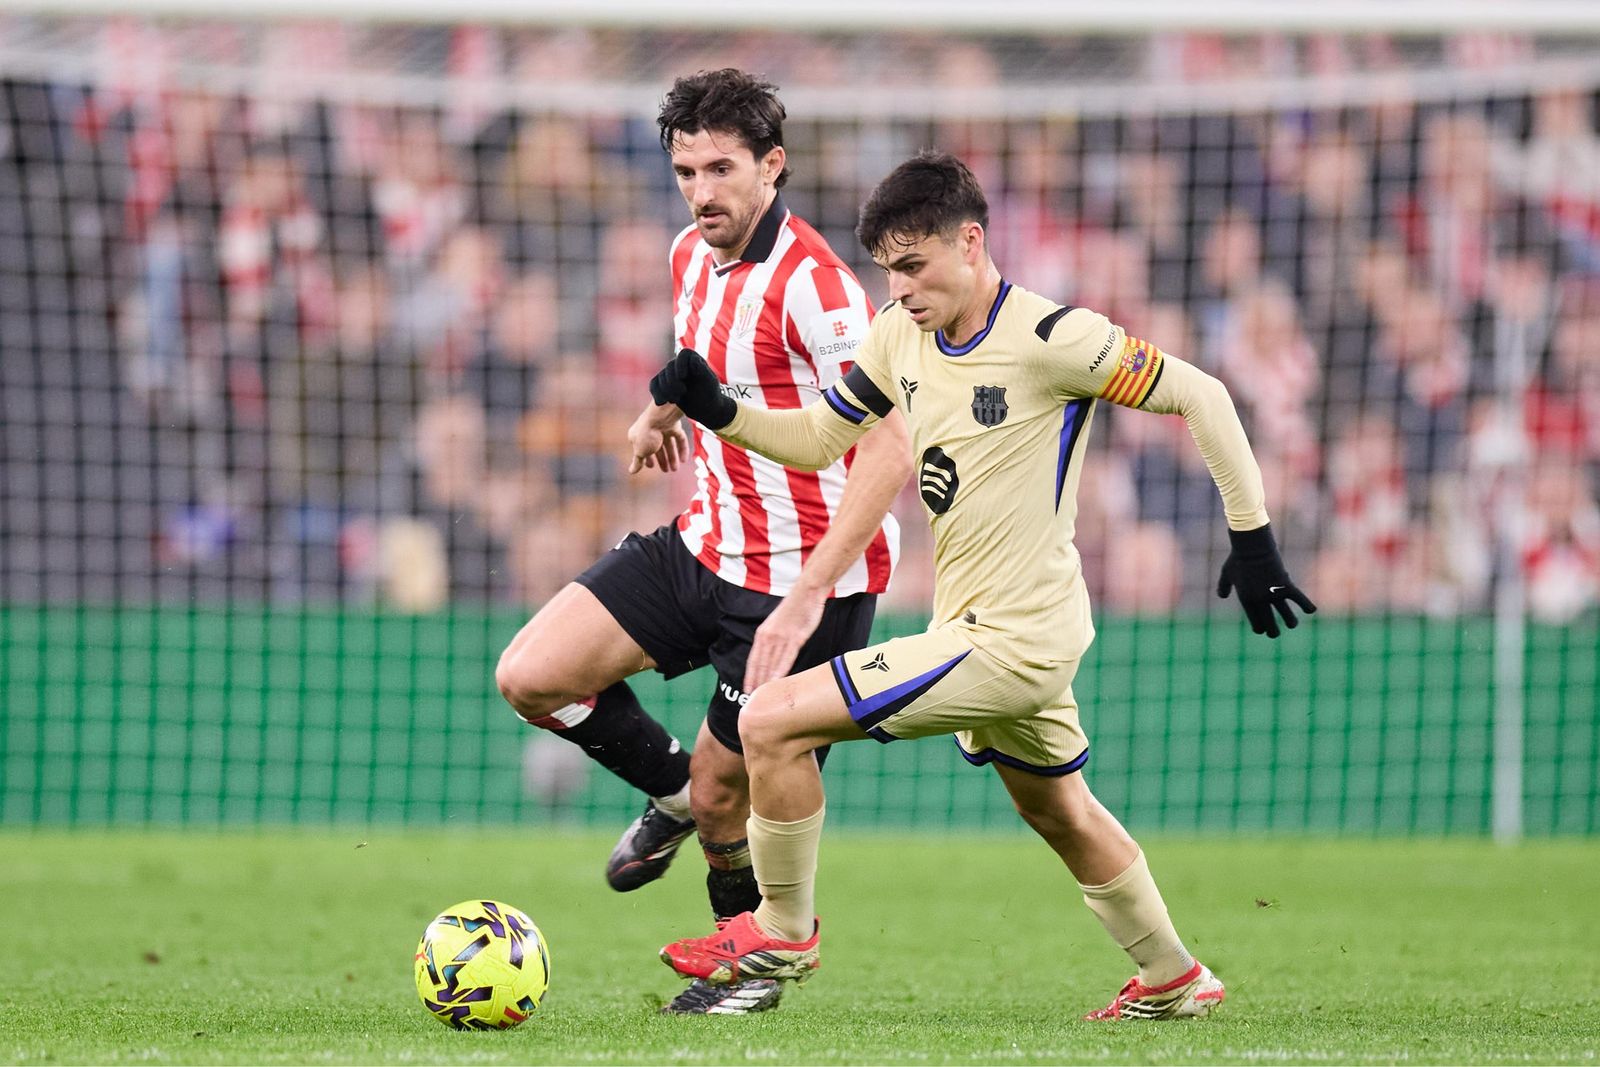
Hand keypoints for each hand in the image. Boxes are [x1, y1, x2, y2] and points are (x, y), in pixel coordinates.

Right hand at [627, 403, 689, 473]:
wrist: (660, 416)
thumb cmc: (647, 433)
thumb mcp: (640, 451)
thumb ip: (637, 462)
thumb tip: (631, 471)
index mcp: (638, 436)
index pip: (643, 449)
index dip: (647, 458)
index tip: (651, 466)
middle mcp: (651, 431)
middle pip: (658, 447)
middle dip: (662, 460)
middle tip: (666, 470)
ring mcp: (663, 428)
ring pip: (669, 444)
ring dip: (672, 457)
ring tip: (675, 469)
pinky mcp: (675, 426)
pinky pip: (680, 438)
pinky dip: (682, 449)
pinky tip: (684, 460)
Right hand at [649, 349, 735, 429]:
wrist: (706, 409)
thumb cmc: (711, 394)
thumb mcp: (710, 382)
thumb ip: (703, 370)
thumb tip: (694, 359)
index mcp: (694, 359)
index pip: (683, 355)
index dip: (680, 364)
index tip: (683, 377)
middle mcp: (681, 364)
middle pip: (669, 366)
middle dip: (673, 381)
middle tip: (683, 392)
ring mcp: (671, 374)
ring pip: (660, 377)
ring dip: (666, 390)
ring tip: (676, 400)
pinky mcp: (664, 384)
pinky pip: (654, 385)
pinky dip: (657, 394)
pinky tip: (662, 402)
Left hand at [743, 586, 826, 692]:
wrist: (806, 593)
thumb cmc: (794, 608)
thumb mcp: (777, 623)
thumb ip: (772, 638)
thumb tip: (769, 654)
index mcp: (762, 633)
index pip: (753, 660)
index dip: (749, 675)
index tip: (747, 689)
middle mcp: (769, 637)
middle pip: (760, 665)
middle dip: (756, 682)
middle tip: (753, 698)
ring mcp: (782, 638)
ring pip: (772, 663)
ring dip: (767, 680)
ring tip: (764, 695)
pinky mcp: (796, 638)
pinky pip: (786, 658)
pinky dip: (780, 670)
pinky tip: (777, 680)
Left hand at [1216, 523, 1316, 638]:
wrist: (1252, 547)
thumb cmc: (1238, 559)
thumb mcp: (1226, 574)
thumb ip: (1223, 587)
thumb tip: (1222, 596)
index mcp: (1247, 600)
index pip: (1255, 622)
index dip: (1259, 628)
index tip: (1262, 629)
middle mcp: (1261, 600)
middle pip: (1270, 623)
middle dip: (1273, 632)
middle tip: (1274, 634)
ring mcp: (1274, 594)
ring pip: (1286, 615)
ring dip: (1290, 622)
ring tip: (1291, 624)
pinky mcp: (1286, 585)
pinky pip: (1299, 599)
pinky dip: (1306, 605)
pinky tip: (1310, 610)